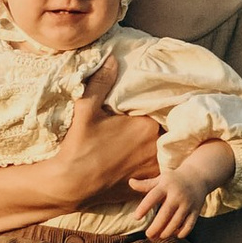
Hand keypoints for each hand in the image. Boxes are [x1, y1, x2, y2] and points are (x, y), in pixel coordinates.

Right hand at [41, 63, 163, 209]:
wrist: (71, 185)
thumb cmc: (79, 146)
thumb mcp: (86, 109)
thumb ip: (101, 82)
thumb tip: (112, 58)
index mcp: (147, 126)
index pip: (167, 109)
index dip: (165, 104)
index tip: (162, 100)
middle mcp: (156, 147)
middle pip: (170, 129)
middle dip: (166, 122)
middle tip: (162, 116)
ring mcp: (154, 168)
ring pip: (169, 150)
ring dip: (166, 143)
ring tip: (161, 137)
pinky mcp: (147, 183)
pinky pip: (163, 170)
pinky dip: (161, 162)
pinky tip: (152, 157)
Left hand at [136, 140, 234, 242]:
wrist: (198, 176)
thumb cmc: (174, 180)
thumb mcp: (161, 179)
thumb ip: (146, 184)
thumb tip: (130, 182)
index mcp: (166, 186)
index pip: (153, 197)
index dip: (144, 208)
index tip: (136, 217)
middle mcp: (177, 195)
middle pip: (165, 214)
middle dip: (156, 227)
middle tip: (148, 235)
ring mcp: (188, 203)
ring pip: (177, 222)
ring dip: (167, 232)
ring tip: (159, 237)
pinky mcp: (196, 211)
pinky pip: (189, 225)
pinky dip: (182, 232)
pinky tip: (175, 235)